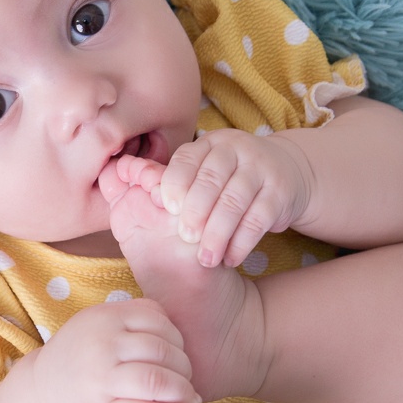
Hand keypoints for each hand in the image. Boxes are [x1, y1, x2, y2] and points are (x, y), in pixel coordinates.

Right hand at [33, 298, 203, 402]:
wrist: (45, 391)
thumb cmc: (86, 354)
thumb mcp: (101, 323)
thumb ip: (136, 317)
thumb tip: (179, 330)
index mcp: (105, 318)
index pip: (158, 321)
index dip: (177, 339)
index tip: (179, 354)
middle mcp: (101, 345)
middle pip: (162, 352)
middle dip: (184, 367)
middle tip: (187, 378)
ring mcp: (99, 380)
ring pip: (157, 381)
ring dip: (183, 391)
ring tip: (191, 398)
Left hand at [113, 129, 312, 267]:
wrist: (287, 173)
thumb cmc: (229, 178)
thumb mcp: (204, 169)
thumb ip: (170, 178)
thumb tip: (115, 176)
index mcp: (210, 144)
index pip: (187, 160)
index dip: (175, 183)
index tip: (164, 207)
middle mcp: (236, 150)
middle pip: (212, 180)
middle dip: (196, 212)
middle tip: (184, 238)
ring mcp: (261, 169)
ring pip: (235, 201)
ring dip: (218, 233)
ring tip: (206, 258)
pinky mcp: (280, 191)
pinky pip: (259, 218)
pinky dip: (243, 242)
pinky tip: (230, 259)